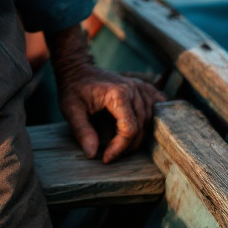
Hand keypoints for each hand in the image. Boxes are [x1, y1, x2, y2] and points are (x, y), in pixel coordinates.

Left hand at [47, 26, 164, 163]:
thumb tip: (92, 154)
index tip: (106, 158)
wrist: (77, 69)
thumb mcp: (71, 109)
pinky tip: (147, 125)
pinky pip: (156, 102)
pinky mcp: (139, 86)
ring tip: (121, 144)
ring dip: (138, 136)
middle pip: (141, 127)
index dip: (119, 148)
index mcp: (118, 94)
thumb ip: (82, 130)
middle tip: (112, 154)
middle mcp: (133, 89)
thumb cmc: (73, 88)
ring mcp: (138, 86)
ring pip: (149, 119)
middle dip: (128, 146)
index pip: (129, 130)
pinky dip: (155, 115)